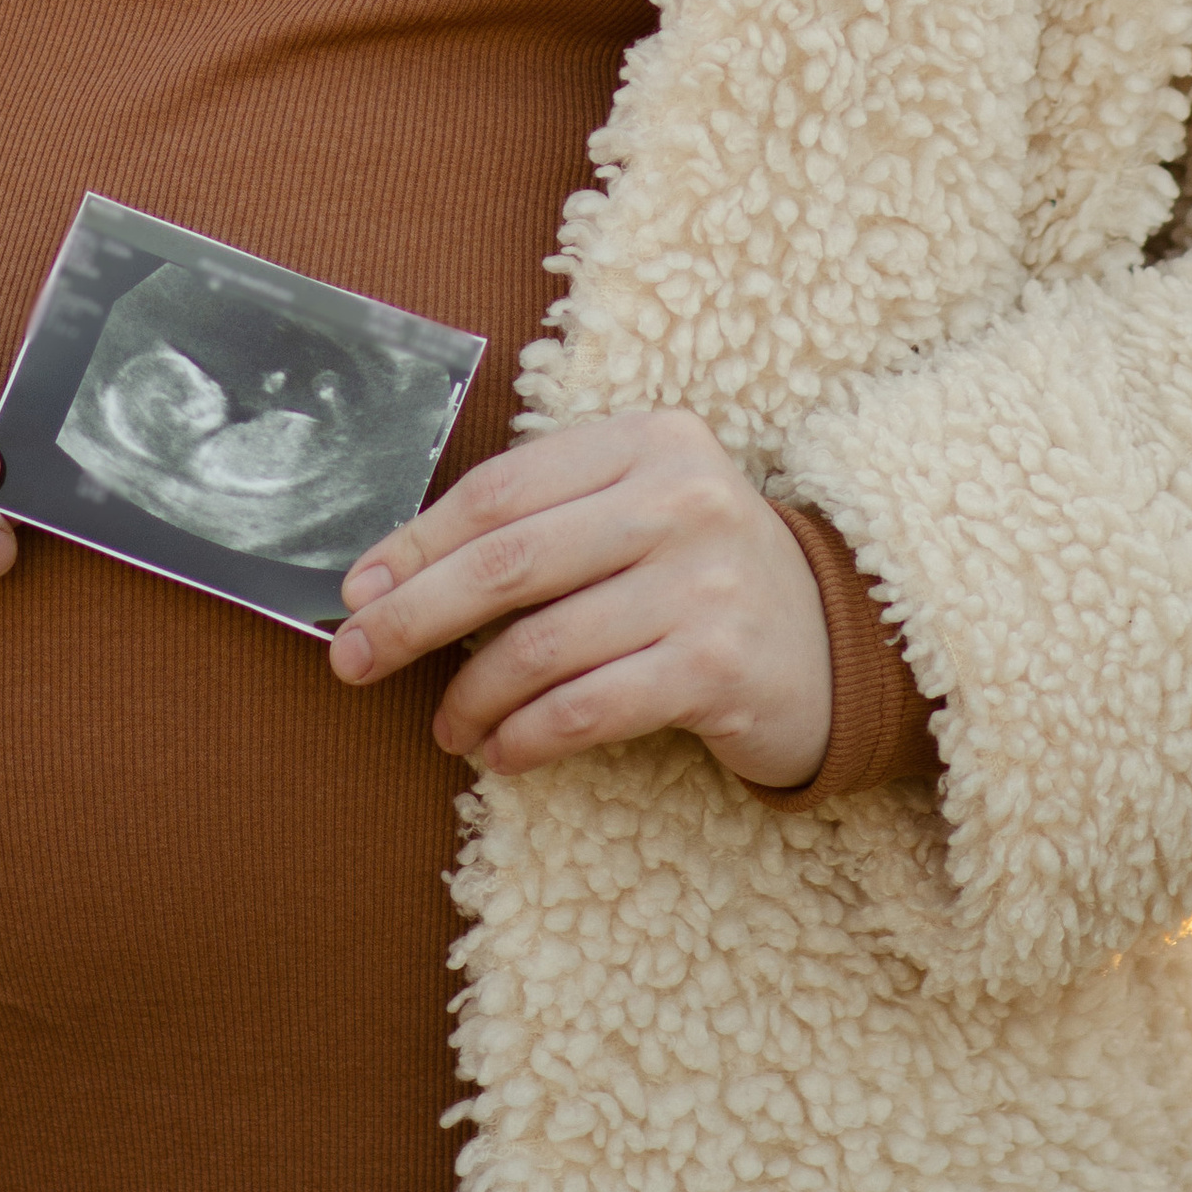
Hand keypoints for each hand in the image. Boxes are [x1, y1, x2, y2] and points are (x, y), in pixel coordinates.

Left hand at [327, 408, 830, 789]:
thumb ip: (546, 521)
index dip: (418, 540)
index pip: (503, 489)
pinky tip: (500, 752)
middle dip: (412, 615)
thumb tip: (398, 574)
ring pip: (540, 645)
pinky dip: (526, 735)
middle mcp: (681, 498)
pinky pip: (586, 708)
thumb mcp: (638, 511)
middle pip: (507, 563)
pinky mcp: (717, 667)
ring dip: (470, 695)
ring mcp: (704, 582)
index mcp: (650, 439)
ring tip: (446, 723)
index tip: (356, 586)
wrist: (838, 643)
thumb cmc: (698, 573)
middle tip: (353, 658)